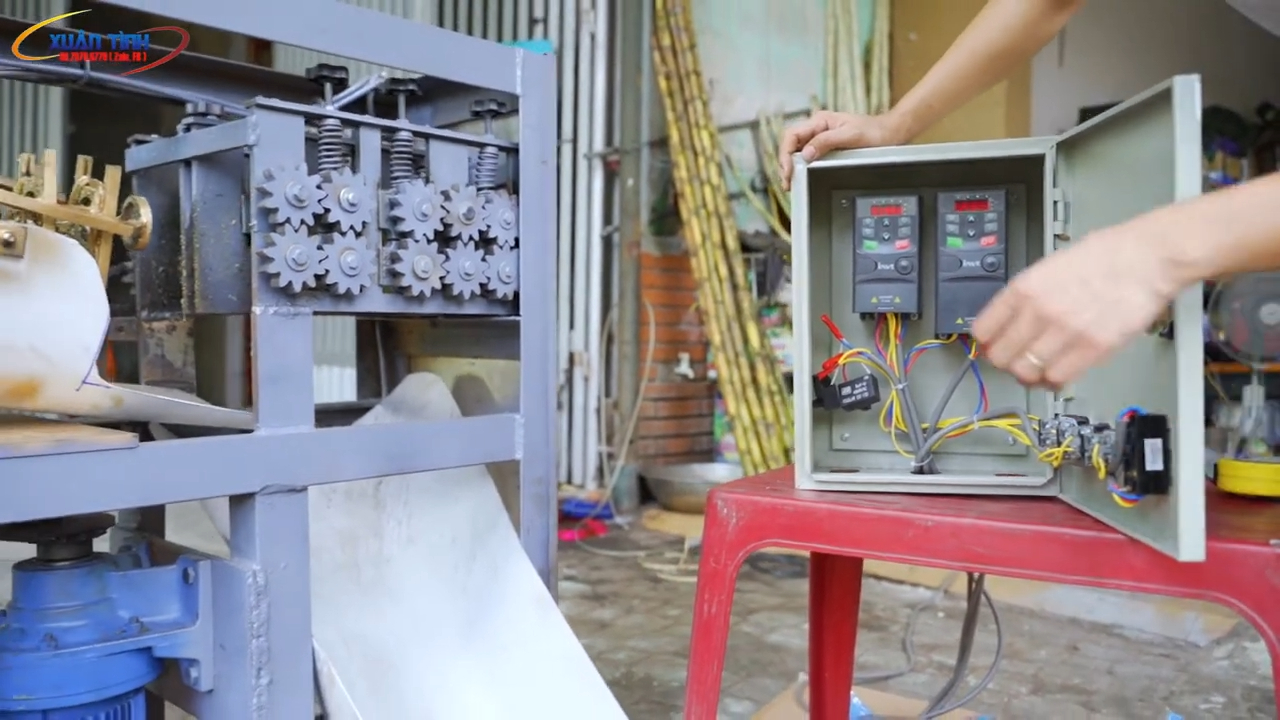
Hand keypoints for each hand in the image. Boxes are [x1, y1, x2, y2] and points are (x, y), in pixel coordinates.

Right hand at [778, 111, 907, 188]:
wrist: (890, 134)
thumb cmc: (874, 132)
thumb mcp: (850, 136)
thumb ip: (826, 141)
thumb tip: (806, 153)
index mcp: (820, 121)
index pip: (791, 135)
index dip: (785, 154)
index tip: (789, 170)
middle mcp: (817, 128)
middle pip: (791, 145)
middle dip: (785, 164)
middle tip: (787, 182)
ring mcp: (821, 138)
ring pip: (797, 152)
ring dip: (791, 167)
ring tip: (791, 183)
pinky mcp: (826, 148)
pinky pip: (808, 157)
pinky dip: (801, 168)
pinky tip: (801, 177)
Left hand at [971, 223, 1182, 387]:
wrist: (1147, 258)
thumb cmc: (1105, 256)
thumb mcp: (1049, 266)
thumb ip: (1027, 296)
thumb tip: (1008, 320)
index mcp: (1024, 288)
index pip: (984, 330)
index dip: (985, 343)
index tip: (990, 347)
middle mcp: (1039, 311)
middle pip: (1001, 356)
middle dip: (1005, 362)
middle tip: (1015, 360)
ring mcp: (1065, 331)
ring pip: (1025, 372)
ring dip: (1028, 375)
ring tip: (1036, 369)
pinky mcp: (1092, 348)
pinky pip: (1057, 378)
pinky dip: (1052, 382)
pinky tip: (1056, 374)